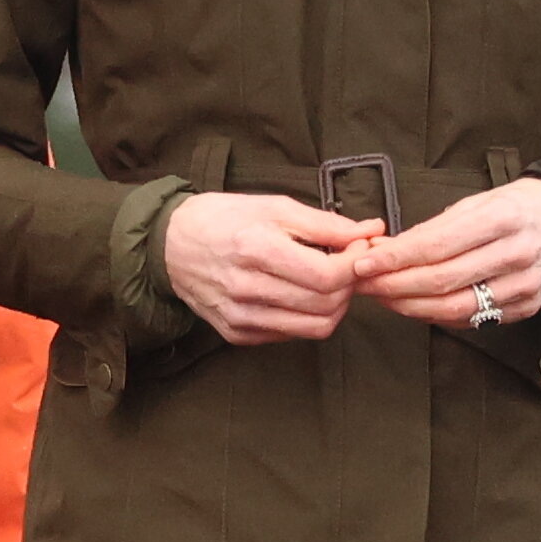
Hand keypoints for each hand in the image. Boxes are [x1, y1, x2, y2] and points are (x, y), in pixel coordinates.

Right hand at [154, 188, 384, 345]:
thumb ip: (325, 223)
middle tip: (347, 264)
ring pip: (314, 328)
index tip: (359, 248)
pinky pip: (290, 335)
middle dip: (350, 285)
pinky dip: (306, 316)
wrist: (170, 245)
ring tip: (328, 281)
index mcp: (256, 249)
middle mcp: (246, 289)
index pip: (327, 276)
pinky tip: (299, 293)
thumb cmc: (224, 218)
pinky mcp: (236, 334)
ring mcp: (240, 316)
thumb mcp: (274, 206)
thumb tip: (369, 231)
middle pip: (326, 304)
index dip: (355, 264)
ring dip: (335, 305)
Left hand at [346, 177, 540, 330]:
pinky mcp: (526, 308)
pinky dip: (438, 316)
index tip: (364, 263)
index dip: (395, 259)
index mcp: (502, 219)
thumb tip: (388, 249)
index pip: (437, 246)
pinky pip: (473, 319)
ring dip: (410, 307)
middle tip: (363, 284)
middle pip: (441, 281)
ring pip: (454, 308)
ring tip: (383, 298)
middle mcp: (515, 254)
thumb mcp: (481, 201)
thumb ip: (436, 227)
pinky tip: (417, 306)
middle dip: (394, 286)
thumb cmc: (522, 205)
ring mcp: (523, 286)